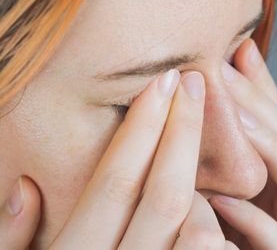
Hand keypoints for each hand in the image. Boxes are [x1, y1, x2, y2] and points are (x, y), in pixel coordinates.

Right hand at [0, 70, 233, 248]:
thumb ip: (9, 242)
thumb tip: (25, 187)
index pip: (115, 180)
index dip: (143, 127)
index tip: (164, 80)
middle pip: (164, 194)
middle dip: (184, 133)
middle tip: (196, 81)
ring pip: (198, 231)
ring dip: (209, 187)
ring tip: (213, 142)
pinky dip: (217, 237)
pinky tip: (217, 214)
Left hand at [209, 38, 276, 249]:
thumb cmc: (211, 219)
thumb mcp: (212, 169)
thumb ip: (218, 128)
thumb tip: (216, 67)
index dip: (263, 84)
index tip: (238, 49)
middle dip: (262, 108)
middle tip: (224, 76)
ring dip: (274, 151)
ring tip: (238, 125)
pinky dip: (255, 219)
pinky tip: (221, 198)